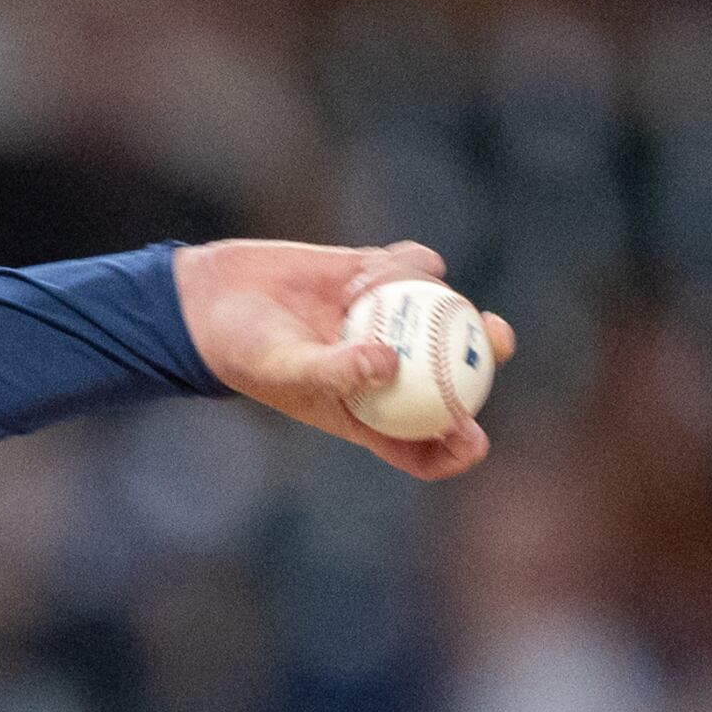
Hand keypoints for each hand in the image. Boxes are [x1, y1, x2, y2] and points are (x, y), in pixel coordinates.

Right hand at [174, 240, 513, 479]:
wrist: (214, 299)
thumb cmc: (243, 351)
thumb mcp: (285, 368)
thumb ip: (336, 370)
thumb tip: (391, 363)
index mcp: (367, 414)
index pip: (423, 446)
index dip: (456, 448)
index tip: (473, 435)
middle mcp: (386, 371)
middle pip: (454, 373)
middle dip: (485, 357)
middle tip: (498, 337)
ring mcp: (387, 323)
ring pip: (441, 312)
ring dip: (435, 296)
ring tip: (390, 286)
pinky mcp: (377, 278)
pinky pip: (414, 268)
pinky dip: (406, 263)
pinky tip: (372, 265)